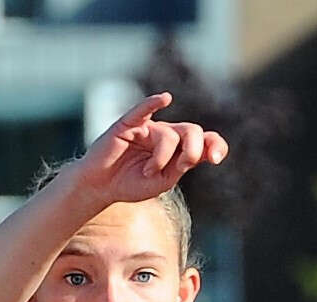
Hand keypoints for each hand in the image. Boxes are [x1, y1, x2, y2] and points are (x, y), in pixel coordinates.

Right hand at [66, 93, 227, 207]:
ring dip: (162, 157)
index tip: (215, 158)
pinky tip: (165, 99)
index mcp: (178, 149)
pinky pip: (143, 110)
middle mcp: (167, 134)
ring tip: (148, 171)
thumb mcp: (162, 181)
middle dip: (193, 149)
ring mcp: (149, 127)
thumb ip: (181, 166)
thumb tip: (198, 152)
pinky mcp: (129, 124)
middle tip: (182, 166)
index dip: (216, 145)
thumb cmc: (130, 184)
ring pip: (169, 134)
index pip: (205, 140)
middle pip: (192, 130)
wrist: (101, 187)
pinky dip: (153, 103)